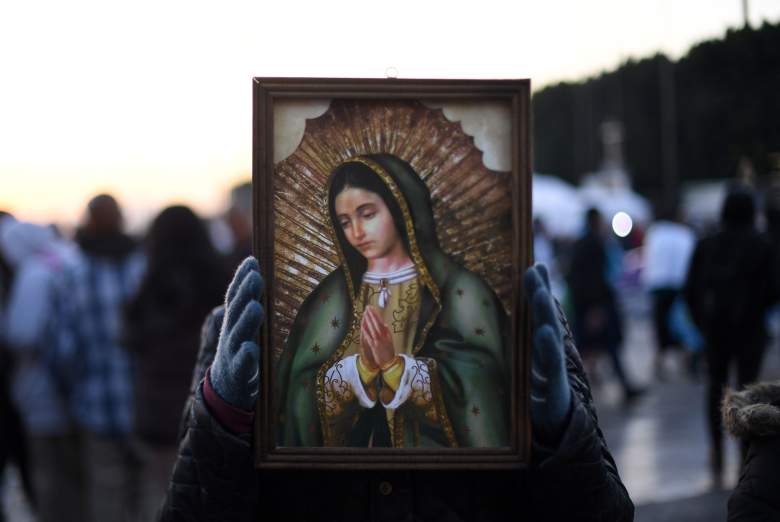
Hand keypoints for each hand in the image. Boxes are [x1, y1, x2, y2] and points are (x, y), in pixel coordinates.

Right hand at [209, 257, 264, 410]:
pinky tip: (251, 349)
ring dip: (247, 320)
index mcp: (234, 320)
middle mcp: (231, 333)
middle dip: (245, 293)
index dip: (240, 278)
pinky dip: (246, 357)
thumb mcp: (246, 328)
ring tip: (256, 306)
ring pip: (238, 335)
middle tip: (255, 275)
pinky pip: (242, 366)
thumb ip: (253, 306)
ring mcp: (232, 354)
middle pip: (237, 311)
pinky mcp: (239, 375)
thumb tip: (265, 278)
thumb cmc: (243, 352)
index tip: (252, 260)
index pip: (235, 296)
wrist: (227, 390)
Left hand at [360, 305, 395, 369]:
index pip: (381, 321)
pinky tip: (362, 326)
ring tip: (365, 314)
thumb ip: (387, 332)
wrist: (390, 362)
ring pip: (372, 328)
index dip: (376, 314)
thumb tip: (384, 324)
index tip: (372, 308)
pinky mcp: (374, 346)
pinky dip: (366, 331)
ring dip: (368, 321)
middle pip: (376, 323)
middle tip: (367, 307)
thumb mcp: (390, 340)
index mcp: (387, 334)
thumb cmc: (389, 351)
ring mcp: (378, 341)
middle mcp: (383, 336)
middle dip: (371, 315)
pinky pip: (369, 337)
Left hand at [524, 263, 571, 443]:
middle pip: (546, 320)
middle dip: (540, 295)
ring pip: (551, 340)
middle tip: (533, 270)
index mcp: (541, 351)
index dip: (539, 289)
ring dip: (546, 315)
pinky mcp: (556, 394)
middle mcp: (550, 358)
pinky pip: (553, 369)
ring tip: (540, 292)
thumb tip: (508, 320)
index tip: (533, 264)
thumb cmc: (537, 402)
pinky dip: (549, 350)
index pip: (540, 315)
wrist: (558, 438)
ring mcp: (555, 374)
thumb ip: (521, 345)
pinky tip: (545, 331)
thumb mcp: (525, 371)